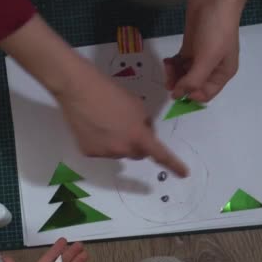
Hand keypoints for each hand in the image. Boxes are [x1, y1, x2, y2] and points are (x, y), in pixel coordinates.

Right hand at [55, 62, 188, 177]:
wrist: (78, 89)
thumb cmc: (110, 92)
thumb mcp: (136, 105)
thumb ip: (144, 123)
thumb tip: (143, 132)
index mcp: (138, 136)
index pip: (160, 154)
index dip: (173, 164)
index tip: (183, 173)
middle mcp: (122, 149)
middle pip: (137, 153)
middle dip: (137, 143)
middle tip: (128, 125)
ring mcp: (104, 153)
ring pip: (118, 151)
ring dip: (118, 142)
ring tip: (106, 121)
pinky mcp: (89, 152)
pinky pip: (101, 150)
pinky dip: (101, 142)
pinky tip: (93, 125)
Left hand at [164, 0, 246, 101]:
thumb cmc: (216, 30)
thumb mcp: (208, 58)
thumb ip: (193, 80)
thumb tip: (178, 95)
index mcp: (222, 74)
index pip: (205, 94)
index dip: (191, 96)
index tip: (178, 91)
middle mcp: (211, 68)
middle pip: (192, 85)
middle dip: (179, 84)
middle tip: (168, 79)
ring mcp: (199, 58)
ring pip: (183, 75)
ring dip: (174, 74)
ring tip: (168, 66)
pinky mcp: (190, 48)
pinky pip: (179, 63)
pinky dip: (172, 65)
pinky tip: (168, 61)